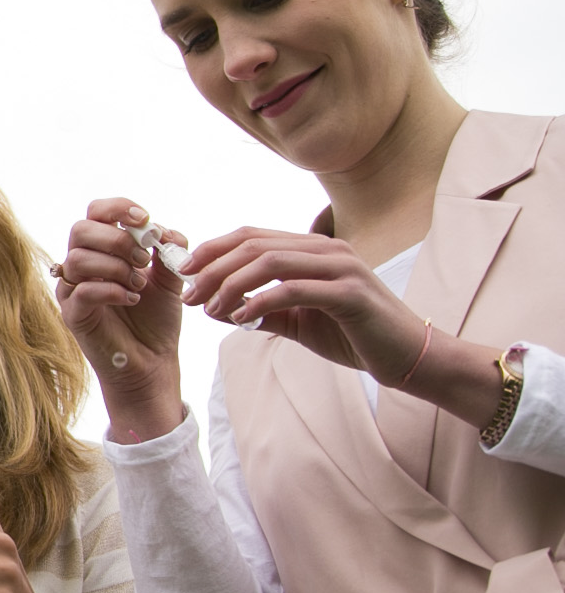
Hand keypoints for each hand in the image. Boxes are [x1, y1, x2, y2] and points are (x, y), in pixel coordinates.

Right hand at [57, 199, 186, 442]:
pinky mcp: (73, 315)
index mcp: (103, 251)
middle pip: (80, 230)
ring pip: (78, 259)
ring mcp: (73, 291)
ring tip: (139, 284)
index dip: (117, 208)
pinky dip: (111, 290)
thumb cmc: (155, 321)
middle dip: (117, 239)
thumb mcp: (170, 280)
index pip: (95, 213)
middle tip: (143, 259)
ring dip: (116, 267)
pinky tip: (133, 298)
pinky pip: (81, 291)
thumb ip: (168, 252)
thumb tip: (165, 230)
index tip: (144, 219)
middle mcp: (82, 266)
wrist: (153, 363)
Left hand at [178, 225, 428, 378]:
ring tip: (212, 309)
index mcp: (312, 249)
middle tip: (190, 295)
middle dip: (213, 268)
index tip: (184, 273)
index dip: (212, 250)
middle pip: (254, 245)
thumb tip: (215, 307)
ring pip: (271, 262)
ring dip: (232, 284)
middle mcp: (327, 249)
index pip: (251, 236)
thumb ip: (259, 310)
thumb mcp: (296, 321)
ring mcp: (342, 267)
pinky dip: (262, 302)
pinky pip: (295, 289)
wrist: (408, 356)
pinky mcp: (352, 293)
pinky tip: (242, 319)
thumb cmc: (352, 335)